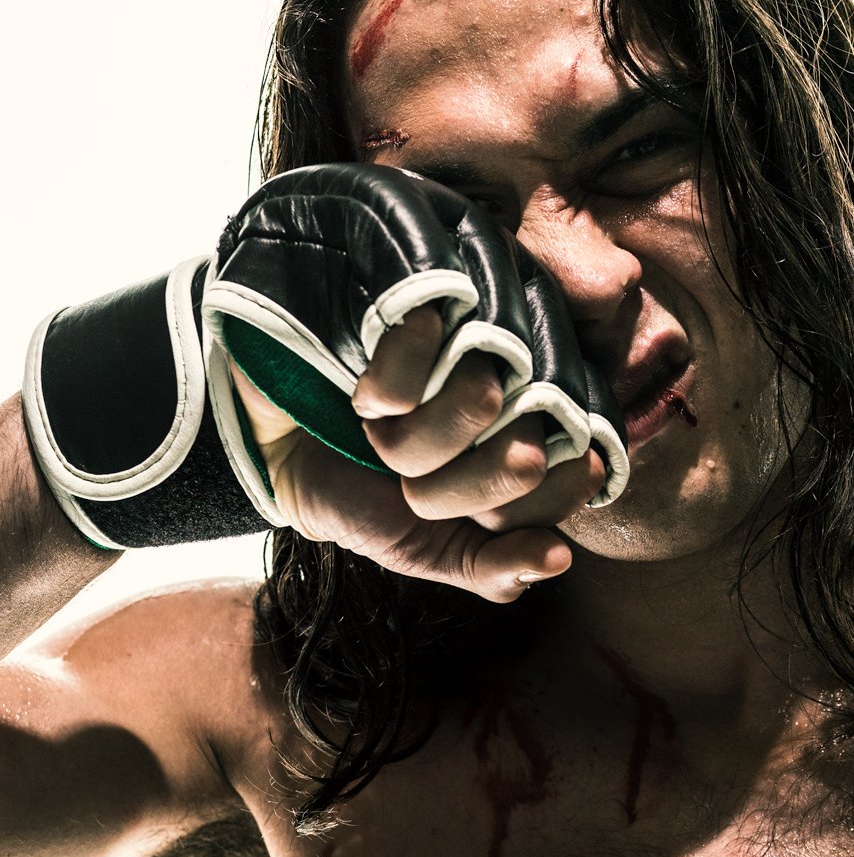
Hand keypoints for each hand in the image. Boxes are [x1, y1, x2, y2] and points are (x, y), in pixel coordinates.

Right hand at [229, 309, 605, 603]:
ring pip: (482, 397)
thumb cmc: (363, 495)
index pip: (576, 476)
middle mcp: (521, 377)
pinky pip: (429, 339)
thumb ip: (494, 569)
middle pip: (530, 445)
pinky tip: (366, 392)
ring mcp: (477, 326)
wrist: (274, 442)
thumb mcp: (429, 551)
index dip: (521, 512)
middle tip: (411, 480)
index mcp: (535, 437)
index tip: (475, 520)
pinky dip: (388, 384)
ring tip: (378, 431)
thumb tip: (558, 558)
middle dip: (459, 488)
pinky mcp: (426, 288)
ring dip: (415, 439)